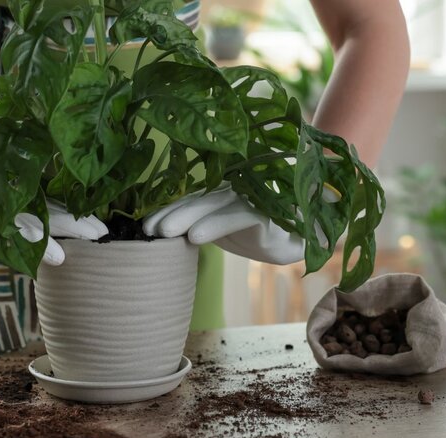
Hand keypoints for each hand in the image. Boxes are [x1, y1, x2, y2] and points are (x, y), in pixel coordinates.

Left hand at [143, 185, 304, 264]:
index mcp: (221, 192)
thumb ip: (200, 225)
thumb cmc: (258, 233)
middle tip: (147, 229)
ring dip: (188, 218)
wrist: (301, 239)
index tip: (144, 226)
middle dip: (171, 214)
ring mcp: (252, 195)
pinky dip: (216, 224)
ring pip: (214, 205)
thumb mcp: (224, 231)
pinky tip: (196, 237)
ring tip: (165, 233)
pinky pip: (238, 216)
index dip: (167, 211)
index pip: (190, 199)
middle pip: (198, 200)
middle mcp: (235, 188)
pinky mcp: (267, 209)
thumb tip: (162, 233)